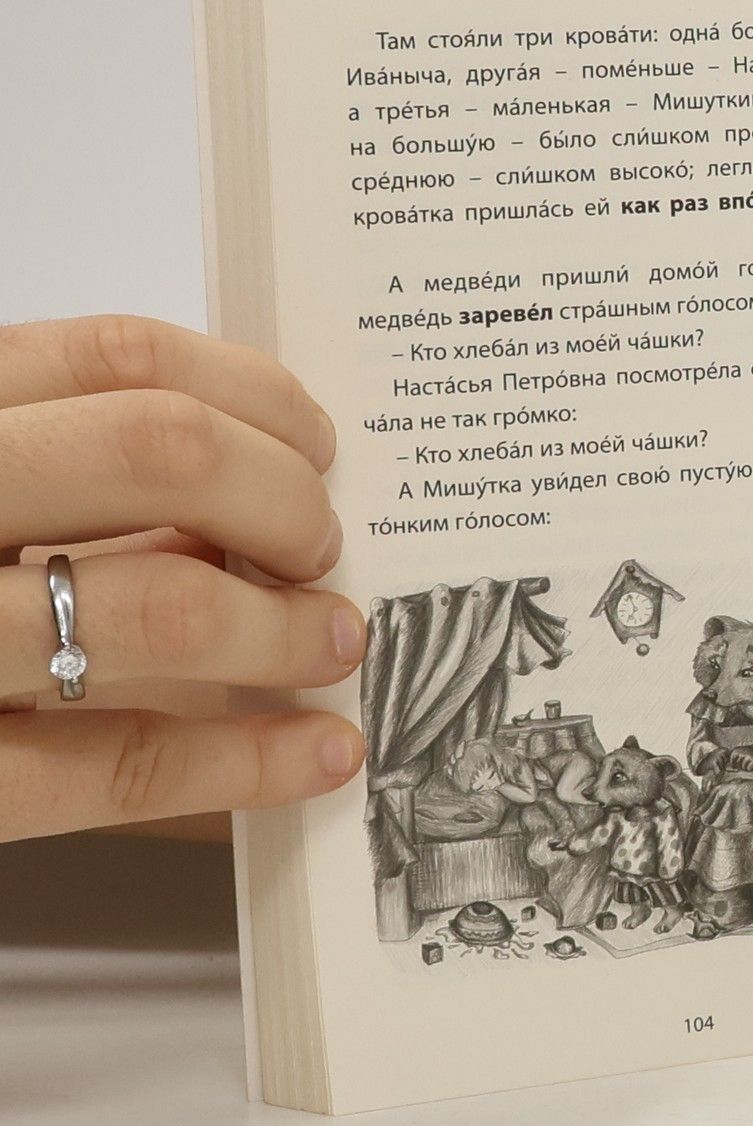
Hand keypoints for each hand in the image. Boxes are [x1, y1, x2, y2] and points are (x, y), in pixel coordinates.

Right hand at [0, 316, 364, 840]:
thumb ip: (44, 468)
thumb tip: (231, 496)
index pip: (117, 357)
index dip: (254, 396)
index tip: (315, 443)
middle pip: (160, 453)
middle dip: (284, 501)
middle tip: (322, 548)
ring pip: (157, 606)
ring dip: (284, 628)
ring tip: (335, 642)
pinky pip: (110, 768)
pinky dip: (242, 761)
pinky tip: (316, 755)